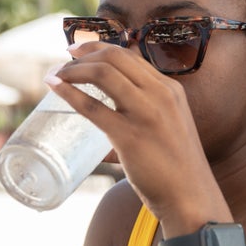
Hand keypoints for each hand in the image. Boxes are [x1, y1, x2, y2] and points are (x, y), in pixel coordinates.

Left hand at [45, 42, 227, 231]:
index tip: (81, 51)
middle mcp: (161, 95)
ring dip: (73, 68)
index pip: (131, 56)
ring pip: (103, 73)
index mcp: (171, 90)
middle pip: (115, 57)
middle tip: (64, 59)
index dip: (101, 48)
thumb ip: (148, 113)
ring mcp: (146, 114)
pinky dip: (68, 92)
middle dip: (84, 52)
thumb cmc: (177, 168)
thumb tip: (112, 114)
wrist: (191, 197)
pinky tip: (54, 86)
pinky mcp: (129, 137)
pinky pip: (92, 106)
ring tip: (56, 73)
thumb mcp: (171, 126)